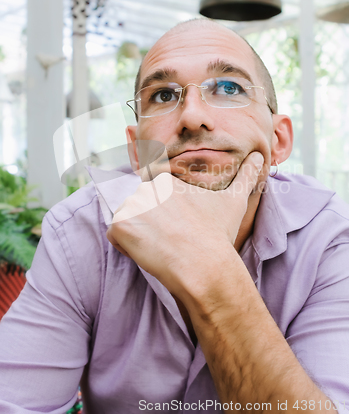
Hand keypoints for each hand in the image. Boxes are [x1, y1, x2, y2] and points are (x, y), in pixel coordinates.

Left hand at [106, 152, 263, 299]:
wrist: (204, 264)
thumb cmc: (218, 233)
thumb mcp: (234, 200)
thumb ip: (245, 176)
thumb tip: (258, 158)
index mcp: (166, 180)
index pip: (154, 197)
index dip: (164, 215)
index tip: (178, 228)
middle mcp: (144, 187)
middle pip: (140, 208)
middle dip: (151, 224)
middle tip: (172, 239)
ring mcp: (130, 205)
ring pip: (128, 221)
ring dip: (139, 235)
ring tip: (162, 246)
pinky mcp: (120, 225)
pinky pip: (116, 236)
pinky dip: (126, 246)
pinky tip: (149, 252)